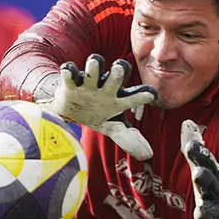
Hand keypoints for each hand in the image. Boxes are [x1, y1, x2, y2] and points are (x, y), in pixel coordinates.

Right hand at [40, 54, 157, 160]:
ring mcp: (88, 84)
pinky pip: (69, 73)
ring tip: (94, 63)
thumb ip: (127, 137)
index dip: (142, 96)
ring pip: (93, 70)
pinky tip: (67, 71)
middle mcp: (106, 88)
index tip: (151, 95)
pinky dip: (68, 71)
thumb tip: (148, 155)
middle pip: (116, 77)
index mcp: (118, 100)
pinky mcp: (70, 83)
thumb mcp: (112, 126)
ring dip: (94, 67)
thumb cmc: (97, 114)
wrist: (70, 108)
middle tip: (119, 68)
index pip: (133, 97)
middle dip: (118, 73)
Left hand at [180, 120, 218, 218]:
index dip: (198, 152)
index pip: (204, 160)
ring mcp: (216, 209)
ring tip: (199, 214)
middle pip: (209, 182)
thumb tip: (186, 123)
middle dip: (204, 178)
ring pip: (209, 210)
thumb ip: (195, 146)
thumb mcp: (207, 164)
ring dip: (204, 212)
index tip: (192, 145)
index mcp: (211, 174)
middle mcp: (215, 191)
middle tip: (198, 173)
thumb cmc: (217, 183)